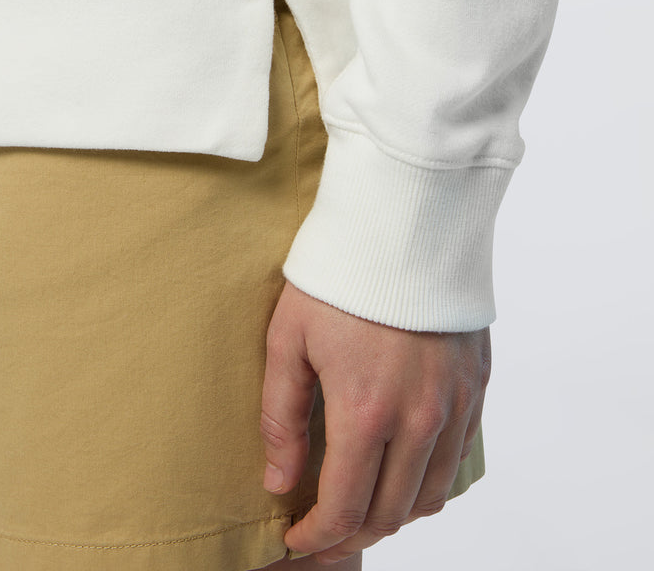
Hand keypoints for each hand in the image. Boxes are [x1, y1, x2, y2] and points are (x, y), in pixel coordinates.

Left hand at [261, 281, 489, 562]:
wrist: (404, 218)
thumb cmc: (339, 273)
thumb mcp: (289, 338)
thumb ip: (282, 417)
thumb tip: (278, 481)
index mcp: (367, 412)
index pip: (346, 509)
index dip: (317, 537)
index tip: (296, 537)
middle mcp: (420, 419)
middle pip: (392, 513)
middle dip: (352, 534)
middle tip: (322, 529)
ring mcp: (456, 403)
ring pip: (432, 494)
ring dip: (395, 512)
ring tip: (361, 502)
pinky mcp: (477, 383)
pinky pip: (459, 455)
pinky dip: (430, 477)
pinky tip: (402, 464)